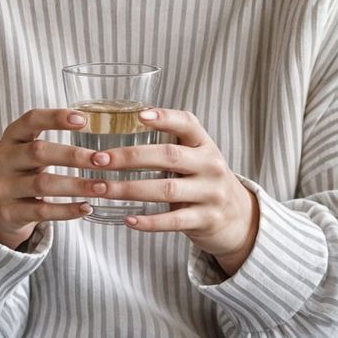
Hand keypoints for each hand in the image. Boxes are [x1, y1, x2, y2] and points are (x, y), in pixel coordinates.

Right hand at [0, 106, 106, 250]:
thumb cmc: (23, 171)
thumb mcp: (28, 150)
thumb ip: (52, 141)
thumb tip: (96, 129)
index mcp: (11, 138)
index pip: (30, 120)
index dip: (56, 117)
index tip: (84, 120)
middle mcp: (3, 160)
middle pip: (38, 152)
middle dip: (73, 156)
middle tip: (103, 160)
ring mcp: (4, 187)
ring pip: (42, 184)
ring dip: (76, 185)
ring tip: (102, 187)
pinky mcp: (10, 212)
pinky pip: (42, 211)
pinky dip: (67, 210)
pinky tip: (87, 207)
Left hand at [87, 106, 258, 266]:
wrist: (238, 218)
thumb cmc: (203, 181)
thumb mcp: (196, 157)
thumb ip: (171, 144)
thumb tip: (125, 123)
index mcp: (205, 145)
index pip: (188, 124)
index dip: (165, 118)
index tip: (139, 115)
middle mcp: (211, 166)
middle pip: (169, 156)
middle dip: (130, 157)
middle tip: (99, 159)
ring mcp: (210, 194)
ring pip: (167, 189)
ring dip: (129, 189)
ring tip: (102, 189)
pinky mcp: (206, 219)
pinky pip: (174, 220)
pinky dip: (149, 222)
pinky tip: (128, 220)